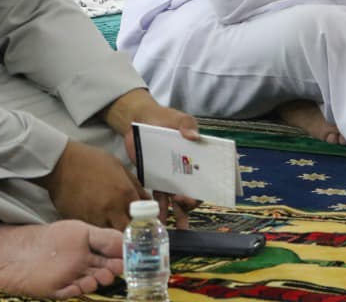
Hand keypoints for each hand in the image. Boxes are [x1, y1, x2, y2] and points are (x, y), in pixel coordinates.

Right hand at [39, 140, 147, 230]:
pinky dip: (96, 232)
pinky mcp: (80, 222)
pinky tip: (95, 223)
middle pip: (126, 233)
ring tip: (109, 228)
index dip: (142, 225)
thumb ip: (134, 186)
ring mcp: (94, 218)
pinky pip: (92, 233)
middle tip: (126, 232)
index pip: (141, 219)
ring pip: (108, 237)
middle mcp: (111, 208)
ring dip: (111, 235)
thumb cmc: (90, 160)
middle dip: (128, 234)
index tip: (142, 227)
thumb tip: (147, 201)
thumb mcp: (118, 166)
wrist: (60, 163)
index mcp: (124, 193)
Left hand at [106, 89, 201, 228]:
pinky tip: (156, 221)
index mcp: (197, 159)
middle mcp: (186, 172)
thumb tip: (194, 136)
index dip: (206, 190)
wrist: (139, 122)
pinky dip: (158, 211)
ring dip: (176, 215)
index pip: (206, 178)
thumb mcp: (177, 118)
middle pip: (193, 194)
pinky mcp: (155, 181)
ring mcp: (171, 178)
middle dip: (189, 204)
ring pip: (176, 202)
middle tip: (180, 203)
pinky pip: (158, 199)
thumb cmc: (163, 118)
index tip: (197, 195)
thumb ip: (186, 124)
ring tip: (172, 227)